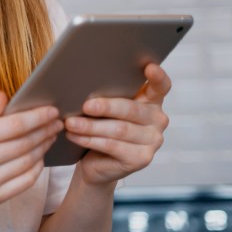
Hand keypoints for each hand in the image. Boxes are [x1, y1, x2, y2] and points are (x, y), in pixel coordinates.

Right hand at [0, 92, 63, 210]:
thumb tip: (5, 97)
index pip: (13, 126)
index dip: (36, 117)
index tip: (51, 110)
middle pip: (23, 144)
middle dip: (45, 130)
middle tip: (57, 121)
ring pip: (27, 163)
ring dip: (43, 147)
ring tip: (50, 136)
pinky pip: (23, 183)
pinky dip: (36, 168)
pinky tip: (39, 157)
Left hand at [65, 63, 171, 185]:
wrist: (97, 163)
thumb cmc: (100, 128)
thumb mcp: (105, 109)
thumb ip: (107, 96)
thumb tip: (84, 83)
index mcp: (151, 101)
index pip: (161, 86)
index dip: (157, 77)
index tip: (149, 67)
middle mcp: (157, 120)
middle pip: (131, 109)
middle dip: (106, 107)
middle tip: (85, 106)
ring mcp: (153, 140)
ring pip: (119, 129)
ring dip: (91, 126)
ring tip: (71, 123)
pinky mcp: (142, 158)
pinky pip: (113, 146)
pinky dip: (90, 140)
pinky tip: (74, 136)